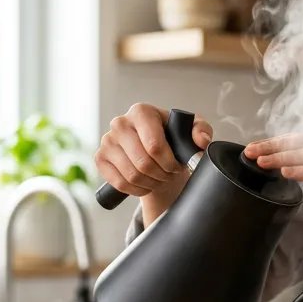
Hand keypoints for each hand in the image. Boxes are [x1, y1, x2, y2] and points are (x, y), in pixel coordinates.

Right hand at [96, 103, 212, 197]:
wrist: (154, 151)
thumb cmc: (172, 138)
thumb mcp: (191, 131)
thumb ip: (201, 131)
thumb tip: (200, 141)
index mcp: (141, 111)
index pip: (154, 145)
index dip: (170, 162)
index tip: (177, 165)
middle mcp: (120, 123)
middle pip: (143, 163)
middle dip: (162, 174)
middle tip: (170, 174)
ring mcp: (107, 141)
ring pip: (132, 175)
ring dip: (151, 183)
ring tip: (160, 178)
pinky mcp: (100, 158)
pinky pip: (120, 183)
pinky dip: (137, 189)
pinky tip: (146, 183)